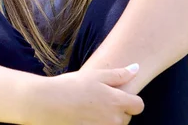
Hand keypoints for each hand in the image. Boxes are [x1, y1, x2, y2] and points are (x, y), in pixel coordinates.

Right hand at [29, 65, 143, 124]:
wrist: (49, 103)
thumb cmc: (71, 86)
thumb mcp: (95, 75)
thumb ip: (118, 74)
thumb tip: (136, 68)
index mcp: (117, 102)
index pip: (139, 105)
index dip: (131, 99)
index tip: (117, 94)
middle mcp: (115, 120)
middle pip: (127, 117)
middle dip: (117, 109)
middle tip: (98, 99)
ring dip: (107, 118)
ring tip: (89, 108)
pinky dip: (97, 123)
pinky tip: (84, 117)